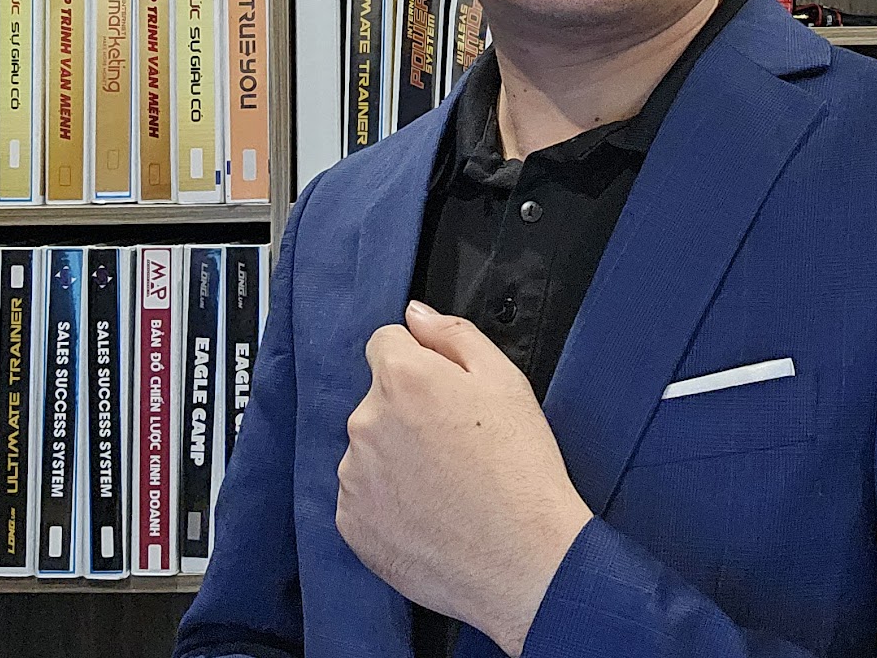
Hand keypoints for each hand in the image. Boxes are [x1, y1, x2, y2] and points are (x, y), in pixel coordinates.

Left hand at [338, 301, 592, 655]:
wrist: (525, 560)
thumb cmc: (522, 471)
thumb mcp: (506, 382)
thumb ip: (453, 336)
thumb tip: (415, 315)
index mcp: (402, 379)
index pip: (385, 343)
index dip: (420, 363)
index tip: (445, 392)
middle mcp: (365, 422)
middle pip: (378, 399)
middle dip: (408, 412)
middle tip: (456, 446)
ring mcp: (353, 477)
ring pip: (368, 449)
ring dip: (395, 458)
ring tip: (445, 486)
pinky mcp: (351, 524)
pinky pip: (362, 497)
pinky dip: (388, 502)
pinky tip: (429, 514)